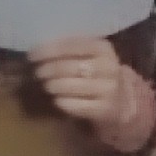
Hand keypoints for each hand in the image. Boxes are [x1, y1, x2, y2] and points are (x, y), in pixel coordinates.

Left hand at [29, 39, 155, 155]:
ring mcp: (109, 89)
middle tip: (37, 73)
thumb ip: (70, 49)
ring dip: (52, 86)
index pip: (71, 46)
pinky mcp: (106, 110)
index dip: (48, 50)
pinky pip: (76, 105)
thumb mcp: (90, 56)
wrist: (124, 102)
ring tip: (46, 85)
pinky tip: (57, 100)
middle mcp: (109, 67)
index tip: (32, 55)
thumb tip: (37, 49)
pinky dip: (62, 102)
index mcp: (103, 48)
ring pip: (70, 86)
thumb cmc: (98, 73)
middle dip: (48, 70)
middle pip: (68, 67)